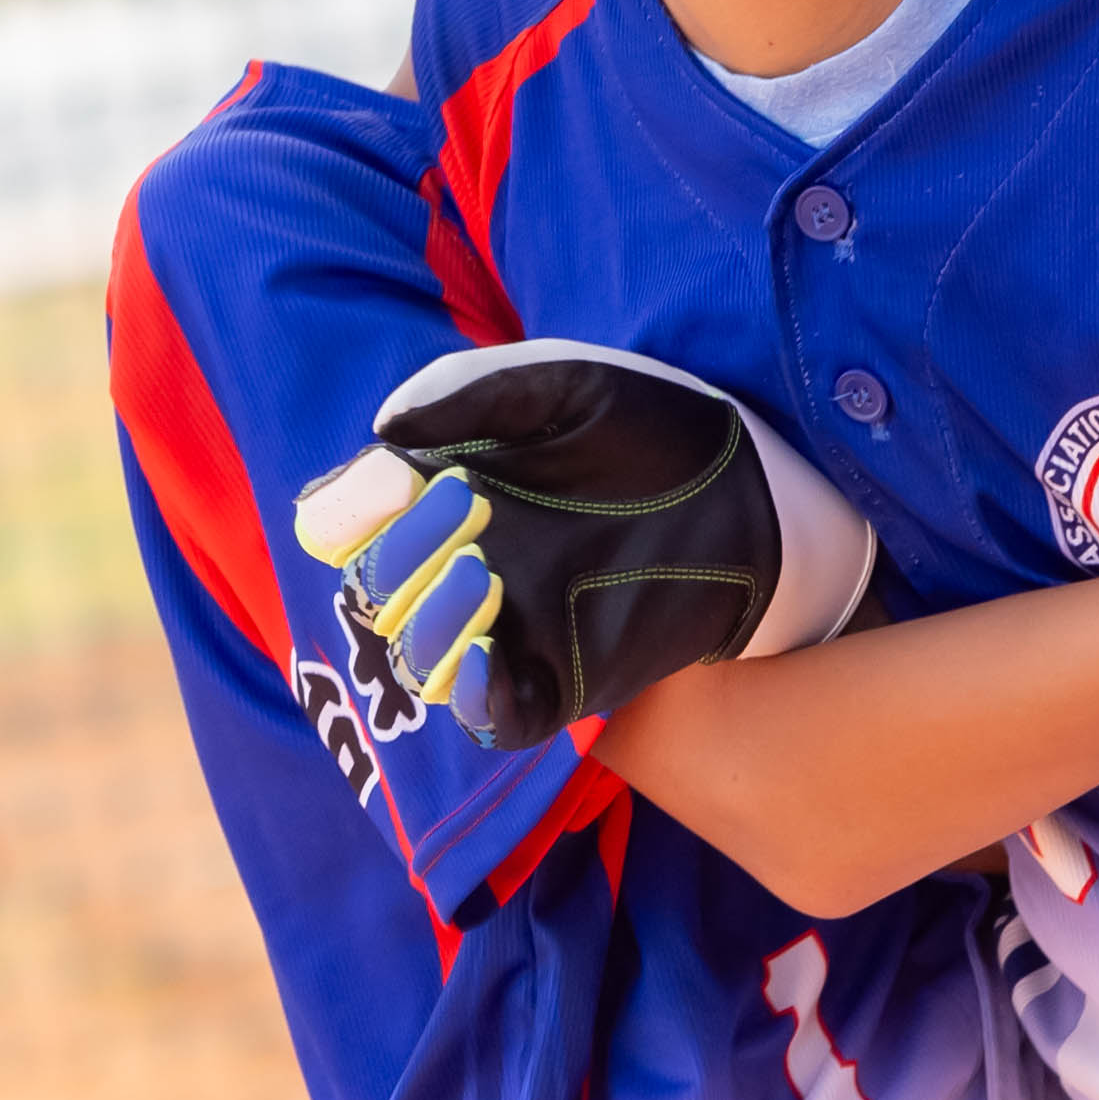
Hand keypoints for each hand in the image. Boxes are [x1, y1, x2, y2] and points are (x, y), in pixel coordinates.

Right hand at [294, 341, 876, 744]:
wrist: (754, 491)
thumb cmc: (655, 426)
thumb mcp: (565, 384)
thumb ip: (473, 389)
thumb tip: (384, 432)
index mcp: (441, 494)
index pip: (344, 521)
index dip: (348, 508)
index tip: (393, 478)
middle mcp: (460, 565)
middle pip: (372, 588)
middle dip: (396, 554)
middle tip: (463, 509)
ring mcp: (507, 628)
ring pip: (418, 658)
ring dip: (428, 622)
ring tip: (480, 575)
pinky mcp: (560, 680)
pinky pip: (494, 715)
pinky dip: (477, 698)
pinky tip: (490, 659)